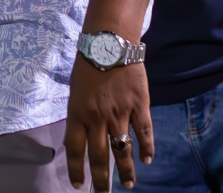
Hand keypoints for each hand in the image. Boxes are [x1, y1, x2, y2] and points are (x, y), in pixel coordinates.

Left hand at [64, 56, 153, 190]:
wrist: (109, 43)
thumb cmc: (87, 64)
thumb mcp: (74, 90)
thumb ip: (79, 113)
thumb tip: (81, 135)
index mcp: (77, 113)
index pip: (74, 149)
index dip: (76, 170)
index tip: (78, 185)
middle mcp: (98, 118)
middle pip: (100, 156)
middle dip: (101, 179)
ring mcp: (120, 113)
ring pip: (123, 150)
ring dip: (126, 171)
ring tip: (129, 184)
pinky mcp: (139, 106)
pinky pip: (144, 132)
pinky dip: (147, 148)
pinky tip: (147, 160)